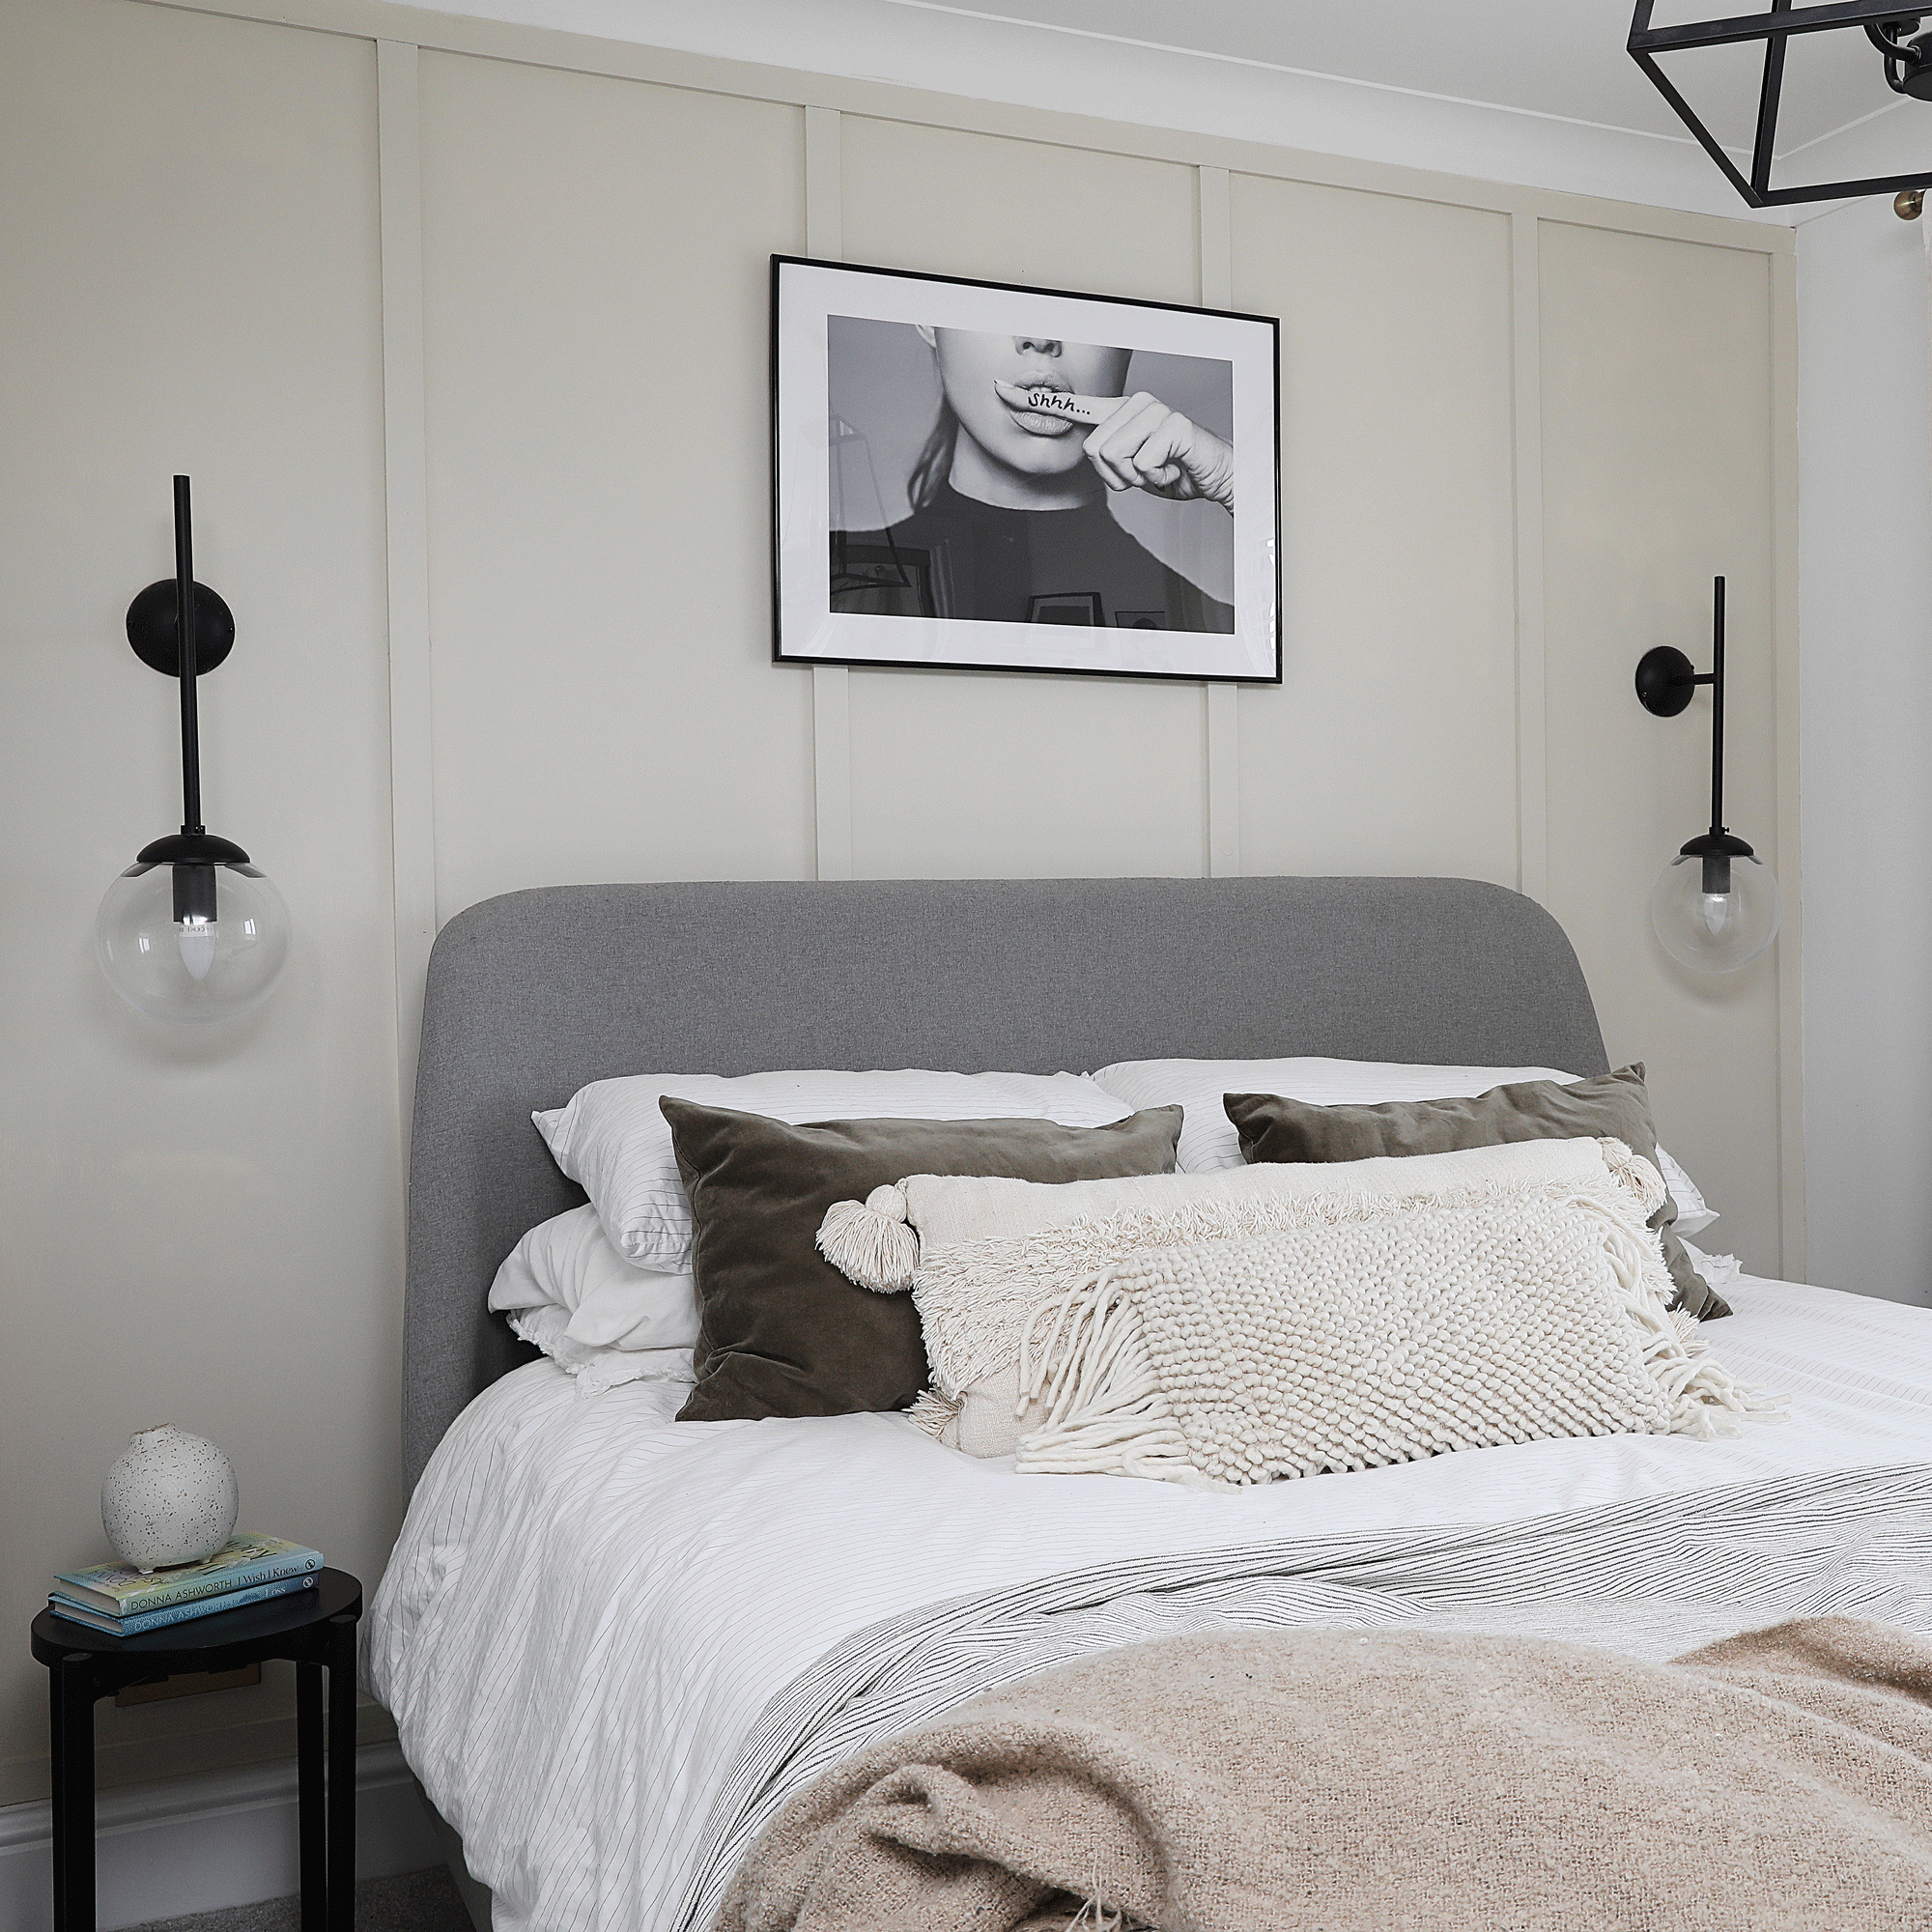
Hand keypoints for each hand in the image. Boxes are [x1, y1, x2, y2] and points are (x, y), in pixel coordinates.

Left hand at [990, 381, 1234, 512]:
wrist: (1210, 476)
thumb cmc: (1170, 468)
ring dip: (1137, 478)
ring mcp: (1154, 410)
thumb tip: (1088, 453)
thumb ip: (1104, 456)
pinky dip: (1158, 478)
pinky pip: (1142, 465)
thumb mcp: (1127, 465)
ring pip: (1115, 457)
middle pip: (1093, 451)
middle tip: (1143, 471)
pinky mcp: (1174, 424)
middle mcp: (1133, 404)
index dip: (1035, 402)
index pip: (1071, 406)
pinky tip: (1172, 467)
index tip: (1002, 391)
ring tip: (1158, 468)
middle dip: (1117, 476)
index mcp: (1118, 412)